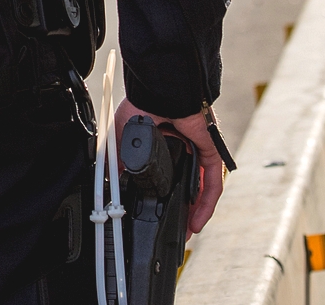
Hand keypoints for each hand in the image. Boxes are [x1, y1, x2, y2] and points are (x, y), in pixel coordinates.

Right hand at [113, 97, 226, 233]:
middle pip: (186, 185)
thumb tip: (112, 180)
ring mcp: (198, 151)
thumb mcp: (124, 135)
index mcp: (163, 142)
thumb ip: (120, 157)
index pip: (166, 175)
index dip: (162, 195)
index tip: (153, 213)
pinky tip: (197, 221)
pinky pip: (212, 184)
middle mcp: (182, 148)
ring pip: (200, 189)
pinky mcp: (210, 153)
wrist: (160, 91)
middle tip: (176, 229)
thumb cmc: (142, 104)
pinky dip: (205, 204)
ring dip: (195, 212)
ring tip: (187, 232)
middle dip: (182, 209)